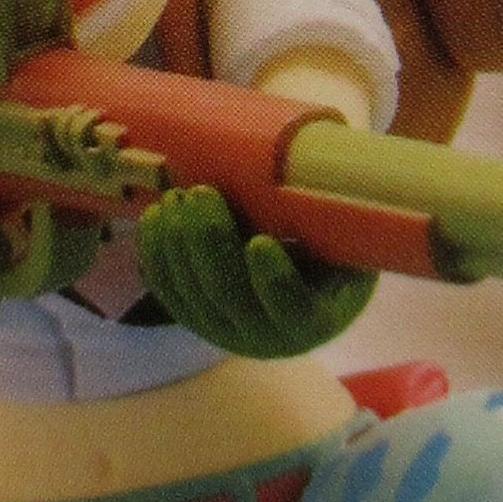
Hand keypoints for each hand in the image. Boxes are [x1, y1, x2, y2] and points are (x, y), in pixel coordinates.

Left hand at [136, 183, 373, 360]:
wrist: (300, 291)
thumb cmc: (332, 256)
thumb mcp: (347, 244)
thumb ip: (336, 220)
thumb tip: (338, 164)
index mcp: (315, 320)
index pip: (294, 309)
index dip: (275, 281)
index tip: (260, 242)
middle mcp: (266, 337)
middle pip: (229, 296)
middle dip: (210, 241)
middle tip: (203, 192)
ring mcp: (224, 331)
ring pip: (191, 292)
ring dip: (178, 241)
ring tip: (178, 196)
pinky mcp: (192, 319)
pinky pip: (167, 289)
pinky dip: (155, 252)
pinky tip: (155, 216)